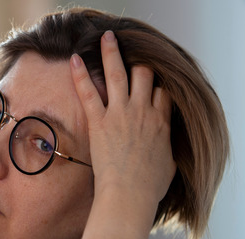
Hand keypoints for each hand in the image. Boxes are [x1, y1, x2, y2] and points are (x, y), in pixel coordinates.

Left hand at [71, 30, 175, 209]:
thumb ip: (168, 151)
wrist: (130, 196)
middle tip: (131, 55)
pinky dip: (81, 73)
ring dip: (112, 52)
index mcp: (162, 123)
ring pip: (119, 73)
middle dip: (139, 63)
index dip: (158, 86)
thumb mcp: (169, 167)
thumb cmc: (148, 189)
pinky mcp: (100, 121)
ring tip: (107, 37)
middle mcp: (144, 112)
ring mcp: (121, 114)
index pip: (164, 93)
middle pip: (146, 75)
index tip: (152, 84)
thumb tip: (166, 151)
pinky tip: (74, 59)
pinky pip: (89, 91)